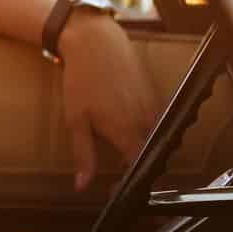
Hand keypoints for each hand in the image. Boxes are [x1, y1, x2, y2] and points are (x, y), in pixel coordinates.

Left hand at [59, 11, 163, 190]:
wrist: (96, 42)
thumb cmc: (82, 80)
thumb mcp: (75, 120)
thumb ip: (83, 155)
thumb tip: (83, 185)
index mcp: (126, 130)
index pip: (137, 167)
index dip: (128, 181)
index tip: (116, 189)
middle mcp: (146, 121)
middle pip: (149, 155)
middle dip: (136, 167)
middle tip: (117, 172)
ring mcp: (154, 107)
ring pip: (154, 139)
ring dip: (141, 148)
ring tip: (122, 151)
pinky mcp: (156, 96)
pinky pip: (156, 123)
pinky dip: (145, 131)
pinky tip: (128, 129)